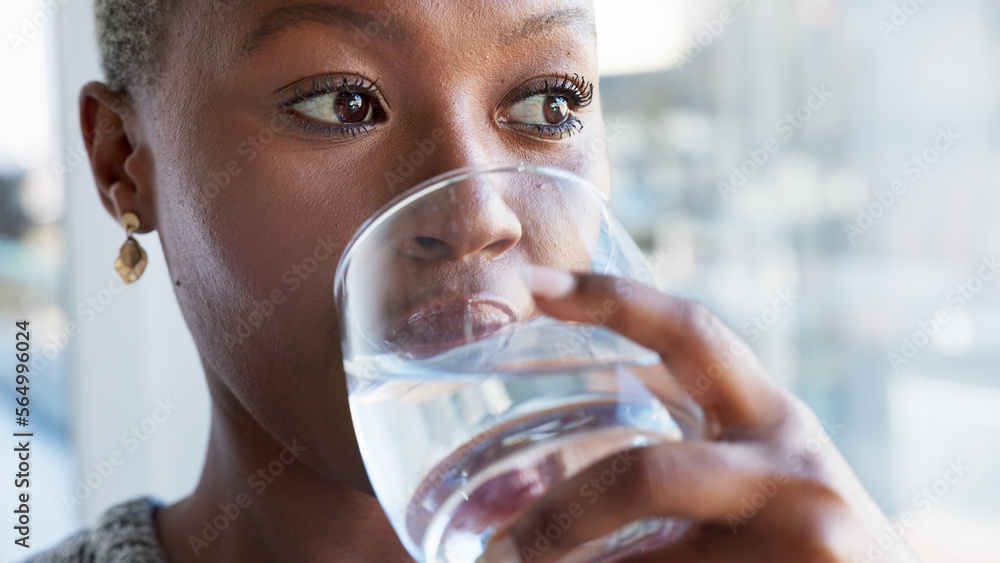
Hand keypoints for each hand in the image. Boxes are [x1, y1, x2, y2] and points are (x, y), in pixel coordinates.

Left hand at [479, 266, 922, 562]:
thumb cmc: (807, 539)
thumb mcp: (764, 472)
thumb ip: (690, 453)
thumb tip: (559, 468)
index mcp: (770, 414)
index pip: (689, 330)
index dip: (611, 298)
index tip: (532, 284)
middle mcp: (791, 462)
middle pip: (648, 476)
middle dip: (565, 514)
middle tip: (510, 543)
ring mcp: (804, 527)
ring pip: (654, 560)